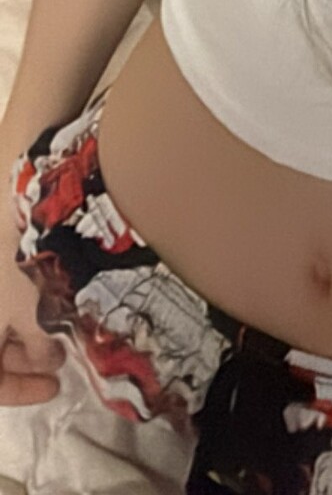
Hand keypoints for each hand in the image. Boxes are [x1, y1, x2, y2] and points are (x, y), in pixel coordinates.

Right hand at [0, 201, 66, 404]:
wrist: (11, 205)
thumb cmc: (10, 267)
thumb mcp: (29, 315)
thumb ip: (38, 348)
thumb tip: (48, 360)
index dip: (19, 390)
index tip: (53, 388)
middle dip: (24, 358)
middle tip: (59, 355)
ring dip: (25, 332)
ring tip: (61, 328)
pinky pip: (1, 300)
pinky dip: (20, 305)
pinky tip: (48, 301)